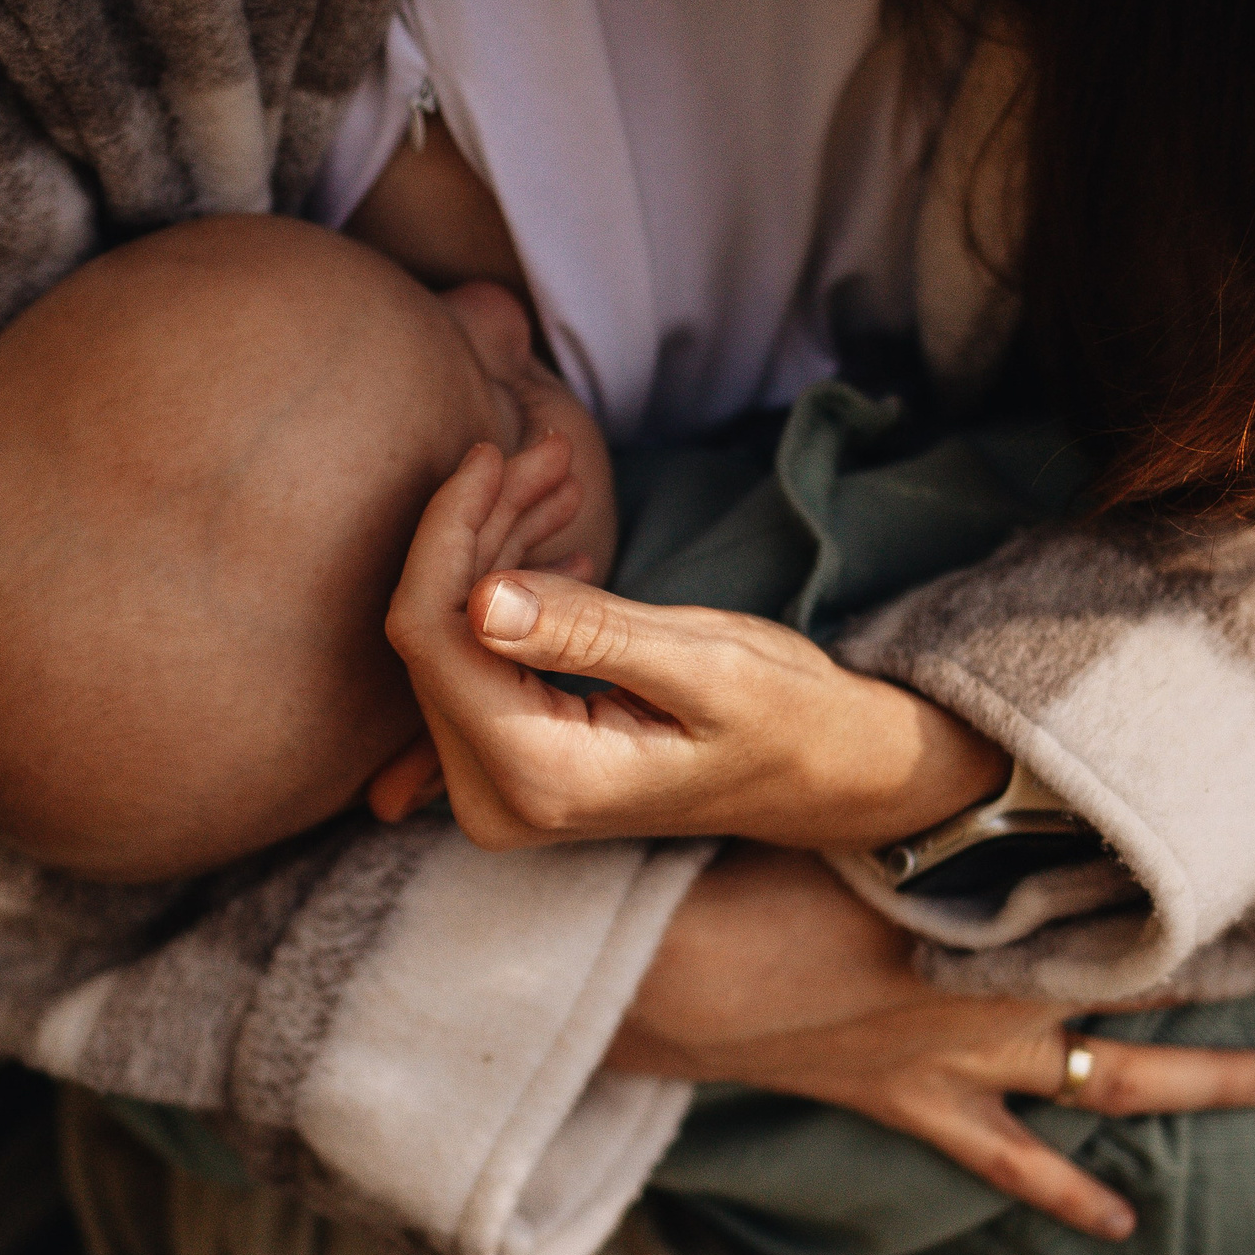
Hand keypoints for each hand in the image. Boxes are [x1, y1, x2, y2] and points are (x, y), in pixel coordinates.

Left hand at [383, 437, 1006, 851]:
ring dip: (493, 546)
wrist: (821, 776)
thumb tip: (479, 601)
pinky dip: (506, 587)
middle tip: (547, 452)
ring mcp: (494, 790)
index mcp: (542, 779)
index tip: (494, 453)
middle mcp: (497, 802)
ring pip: (448, 638)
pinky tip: (561, 544)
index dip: (448, 534)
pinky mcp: (503, 764)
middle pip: (433, 637)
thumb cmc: (784, 716)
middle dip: (477, 529)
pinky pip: (473, 658)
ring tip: (557, 476)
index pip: (433, 640)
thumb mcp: (703, 663)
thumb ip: (588, 635)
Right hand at [608, 845, 1254, 1239]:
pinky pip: (1011, 1164)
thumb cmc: (757, 873)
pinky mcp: (920, 1104)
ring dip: (1198, 1081)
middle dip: (1225, 959)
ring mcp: (971, 1053)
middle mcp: (1004, 982)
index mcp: (990, 903)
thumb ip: (928, 794)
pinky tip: (1120, 1224)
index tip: (1253, 834)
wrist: (690, 974)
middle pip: (1148, 973)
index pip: (1118, 876)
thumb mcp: (853, 812)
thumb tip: (983, 746)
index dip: (1187, 859)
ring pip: (1113, 1078)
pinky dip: (1068, 1193)